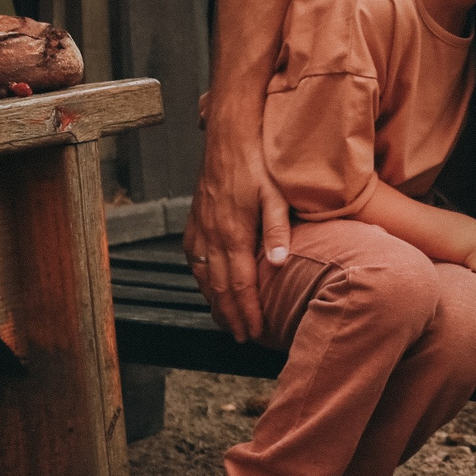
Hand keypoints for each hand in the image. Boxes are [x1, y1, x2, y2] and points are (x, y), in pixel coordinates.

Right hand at [185, 96, 289, 343]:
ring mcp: (199, 229)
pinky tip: (208, 287)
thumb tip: (280, 262)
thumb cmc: (257, 165)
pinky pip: (194, 259)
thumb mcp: (276, 195)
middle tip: (242, 337)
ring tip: (227, 321)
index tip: (255, 331)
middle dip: (231, 315)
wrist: (228, 139)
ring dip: (215, 302)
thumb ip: (277, 229)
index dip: (247, 311)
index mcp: (233, 233)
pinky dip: (202, 279)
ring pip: (204, 276)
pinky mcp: (194, 221)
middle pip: (220, 287)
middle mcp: (212, 236)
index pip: (240, 284)